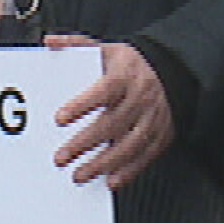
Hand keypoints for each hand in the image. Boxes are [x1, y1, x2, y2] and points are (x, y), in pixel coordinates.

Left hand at [46, 35, 172, 187]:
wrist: (175, 70)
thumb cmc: (131, 64)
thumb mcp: (107, 48)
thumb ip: (76, 45)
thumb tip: (49, 41)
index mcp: (124, 75)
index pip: (103, 90)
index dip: (82, 105)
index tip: (59, 118)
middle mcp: (140, 98)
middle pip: (112, 124)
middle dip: (84, 143)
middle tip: (61, 157)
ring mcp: (152, 119)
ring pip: (128, 146)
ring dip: (103, 164)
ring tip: (79, 175)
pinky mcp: (161, 135)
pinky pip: (145, 156)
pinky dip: (129, 171)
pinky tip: (110, 181)